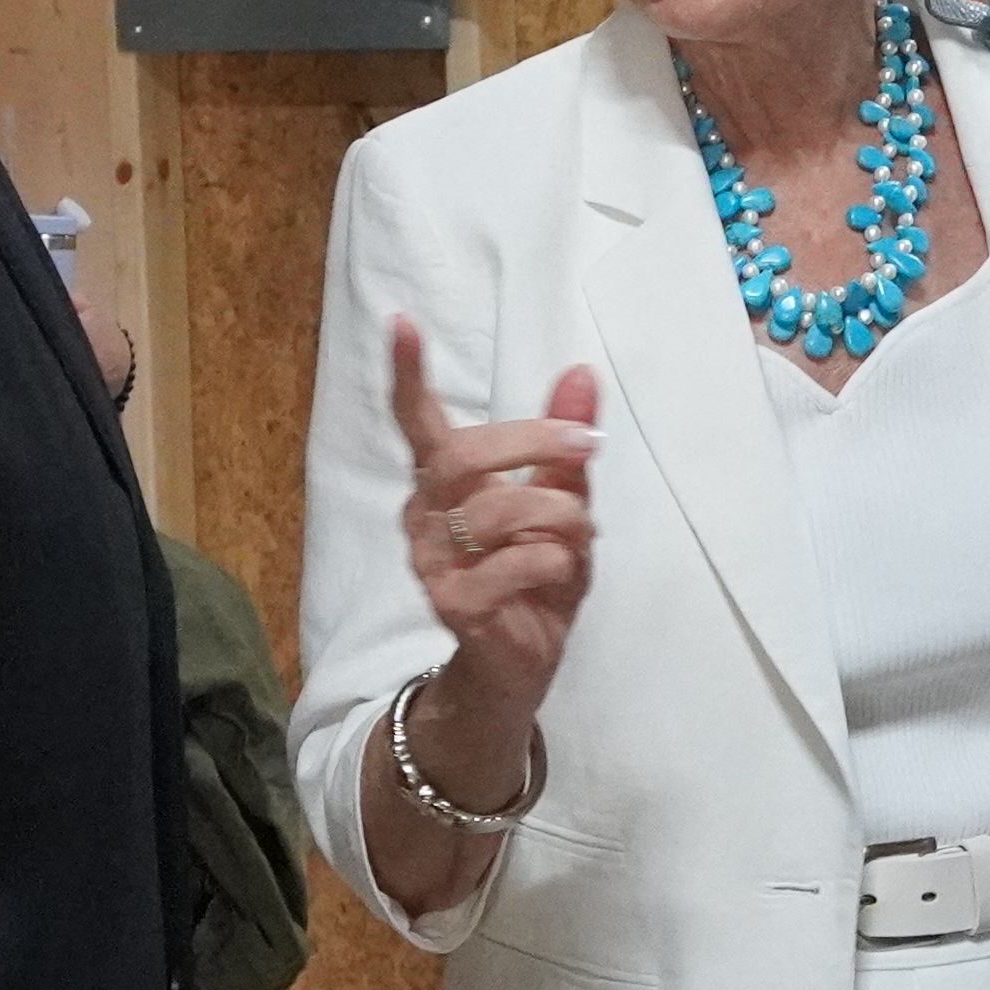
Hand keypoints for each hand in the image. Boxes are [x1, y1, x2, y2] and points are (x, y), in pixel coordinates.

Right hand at [390, 316, 599, 747]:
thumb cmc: (534, 578)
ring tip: (580, 535)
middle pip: (464, 454)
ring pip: (500, 507)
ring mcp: (432, 562)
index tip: (402, 322)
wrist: (518, 667)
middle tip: (587, 448)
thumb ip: (564, 446)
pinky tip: (560, 574)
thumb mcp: (560, 502)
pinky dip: (556, 562)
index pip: (417, 421)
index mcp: (442, 484)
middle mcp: (423, 517)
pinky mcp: (454, 604)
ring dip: (562, 514)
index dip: (408, 373)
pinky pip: (517, 563)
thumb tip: (581, 376)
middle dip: (535, 442)